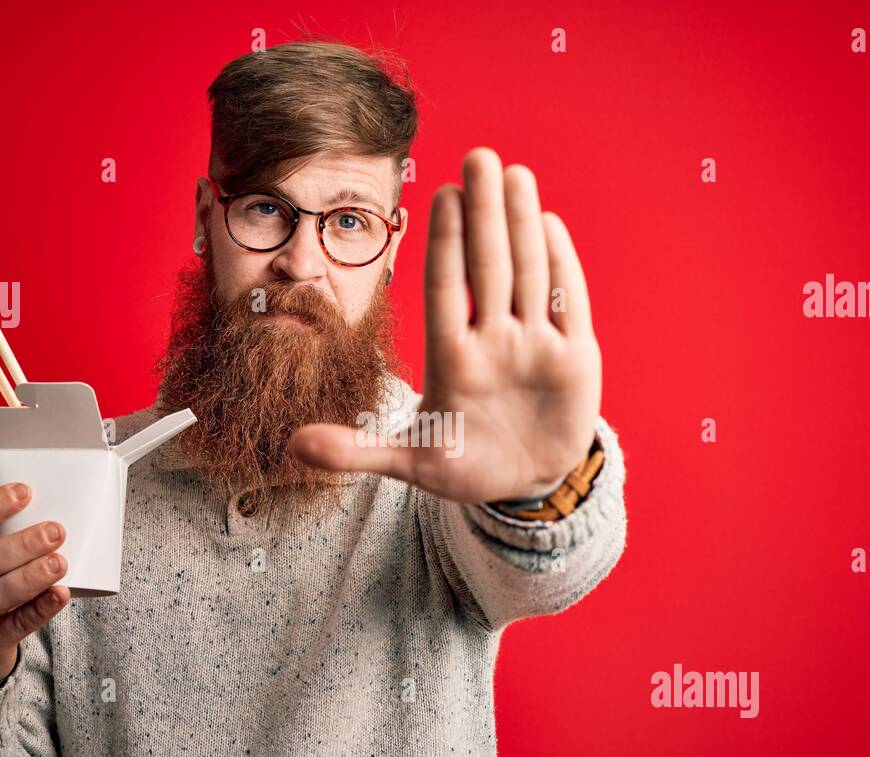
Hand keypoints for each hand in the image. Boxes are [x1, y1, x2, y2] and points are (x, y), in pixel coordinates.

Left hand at [287, 146, 602, 503]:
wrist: (524, 485)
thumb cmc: (464, 465)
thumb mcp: (410, 463)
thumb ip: (356, 451)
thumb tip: (293, 445)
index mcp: (452, 360)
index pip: (446, 290)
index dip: (446, 244)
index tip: (441, 194)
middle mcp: (493, 342)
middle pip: (488, 268)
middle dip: (485, 214)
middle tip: (477, 157)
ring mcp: (535, 347)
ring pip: (529, 275)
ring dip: (522, 225)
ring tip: (513, 174)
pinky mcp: (575, 360)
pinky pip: (569, 304)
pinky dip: (563, 267)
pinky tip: (549, 223)